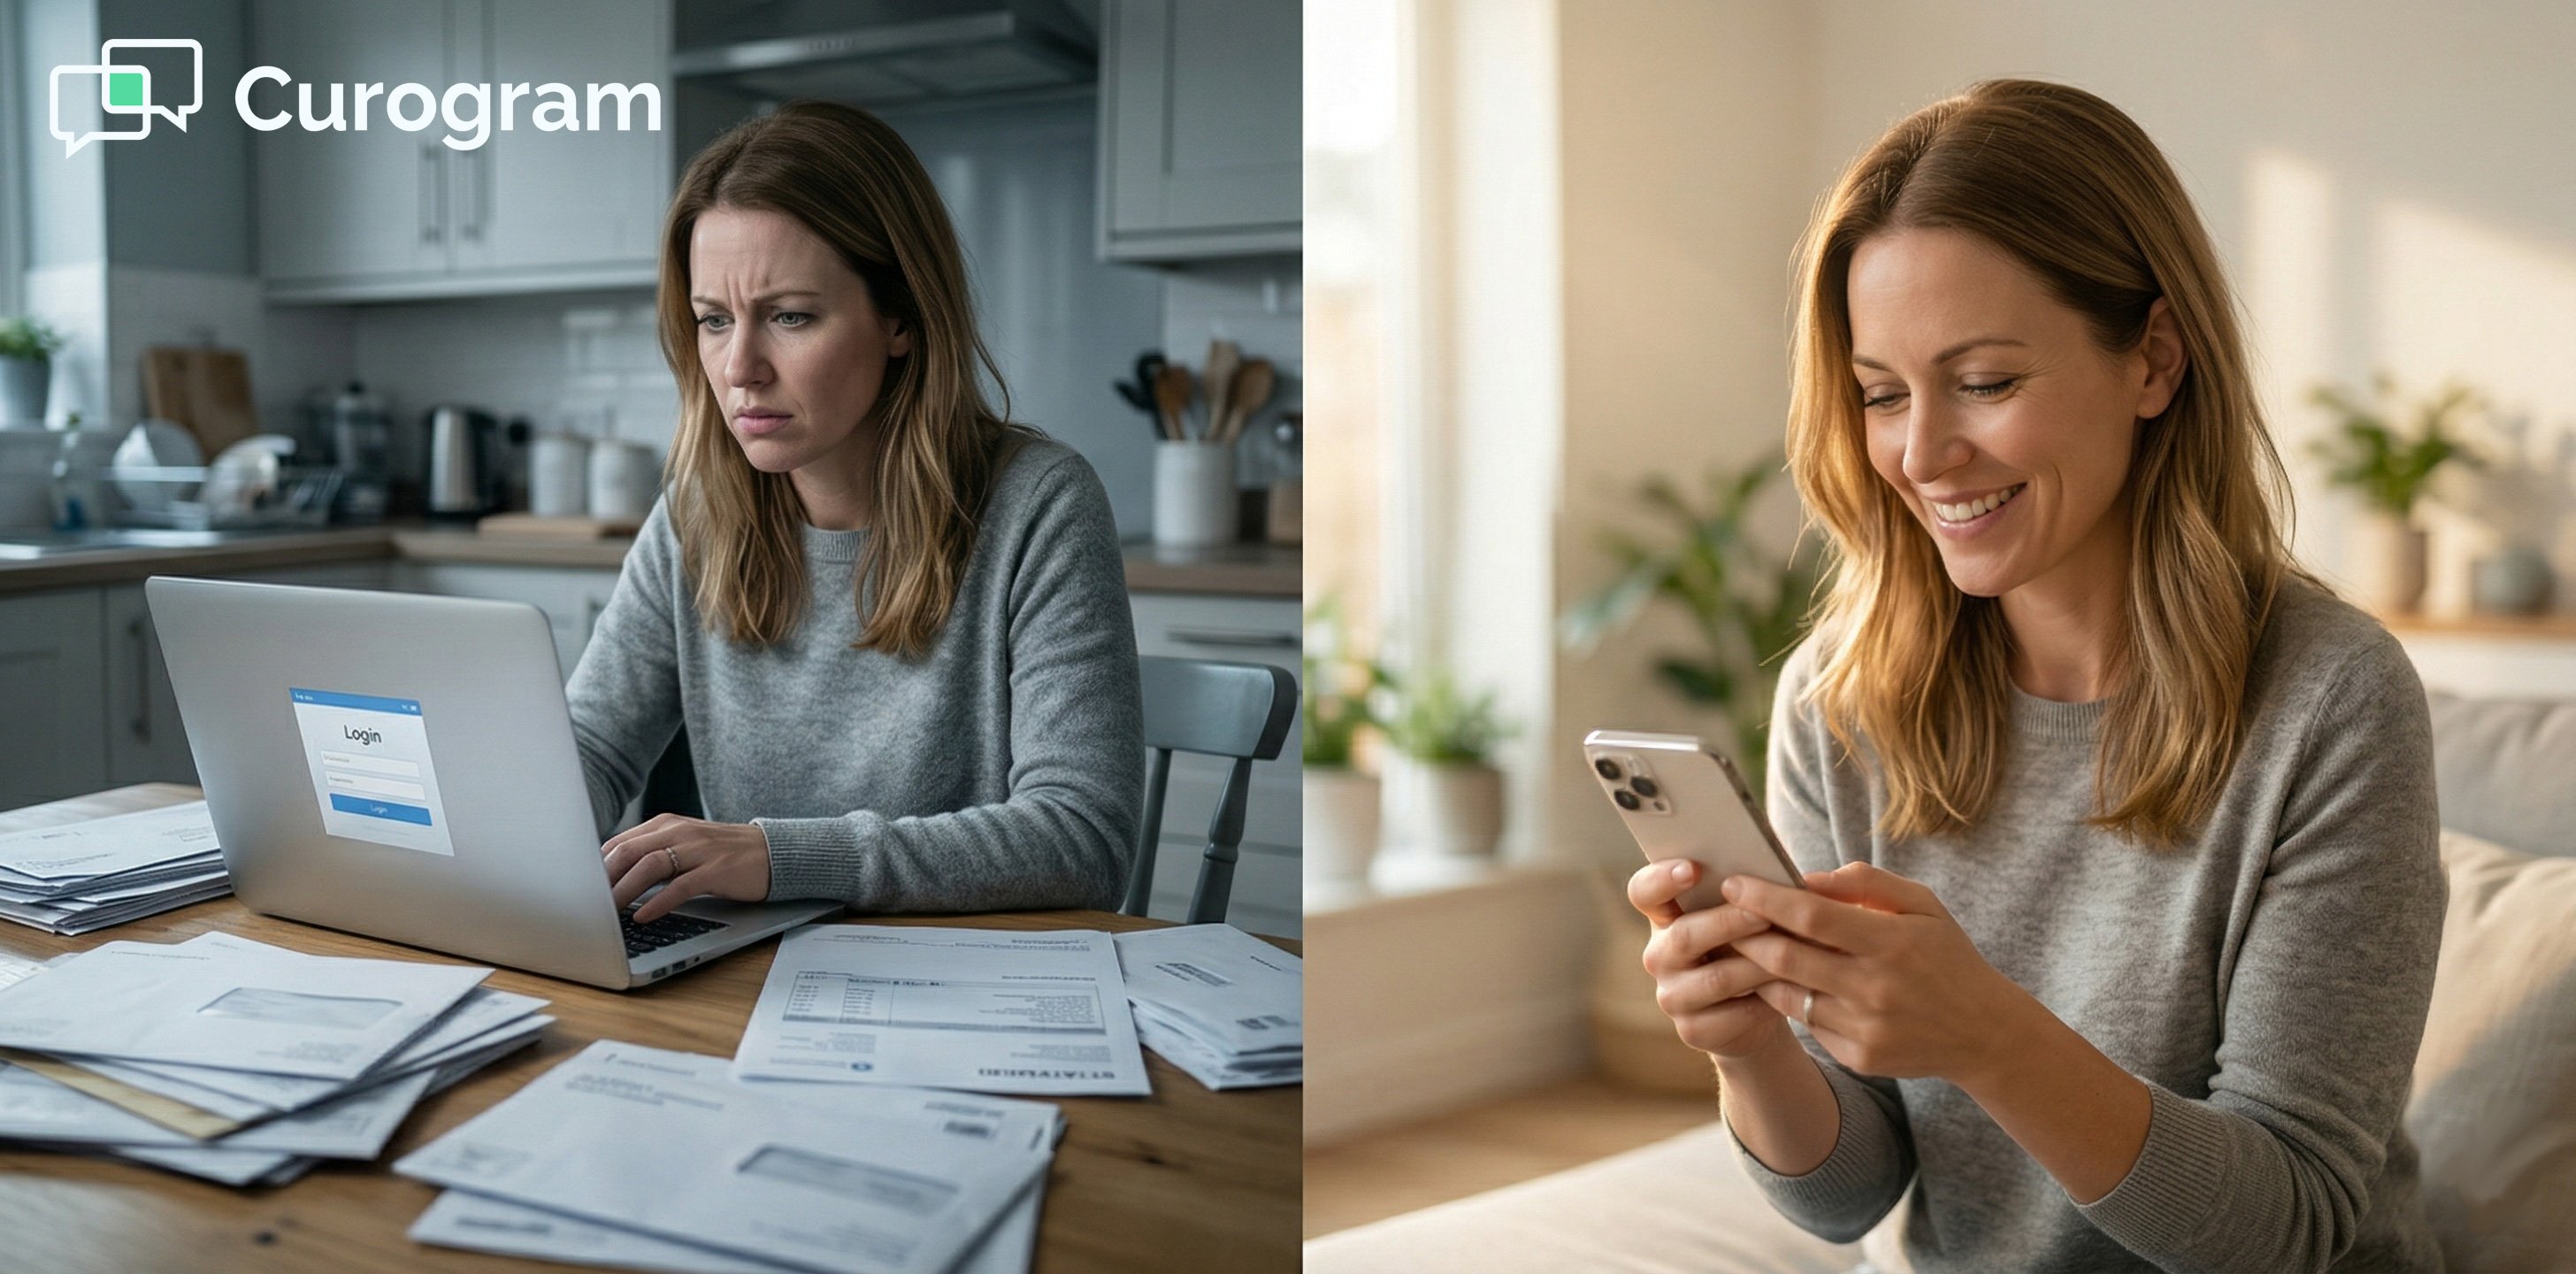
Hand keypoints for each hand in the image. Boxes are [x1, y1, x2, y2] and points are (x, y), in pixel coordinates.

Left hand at [601, 814, 772, 922]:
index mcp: (667, 824)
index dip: (596, 867)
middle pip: (629, 851)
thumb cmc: (722, 854)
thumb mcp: (684, 846)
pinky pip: (680, 886)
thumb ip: (652, 854)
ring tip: (608, 912)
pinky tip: (643, 916)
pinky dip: (658, 902)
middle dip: (603, 879)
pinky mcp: (716, 870)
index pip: (619, 842)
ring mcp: (699, 850)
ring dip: (624, 890)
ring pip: (650, 866)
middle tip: (586, 904)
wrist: (772, 852)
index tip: (581, 890)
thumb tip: (611, 877)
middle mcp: (679, 832)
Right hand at [1628, 858, 1790, 1060]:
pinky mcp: (1692, 1030)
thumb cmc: (1751, 946)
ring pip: (1715, 979)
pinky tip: (1790, 991)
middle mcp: (1659, 955)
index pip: (1644, 891)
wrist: (1755, 1010)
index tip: (1693, 868)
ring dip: (1758, 965)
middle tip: (1765, 914)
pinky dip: (1766, 1001)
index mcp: (1666, 916)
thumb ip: (1747, 894)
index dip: (1662, 878)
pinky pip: (1732, 1016)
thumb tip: (1780, 878)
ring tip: (1795, 954)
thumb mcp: (1743, 917)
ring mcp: (1672, 995)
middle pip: (1684, 936)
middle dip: (1729, 922)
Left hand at [1723, 862, 2032, 1082]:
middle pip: (1785, 957)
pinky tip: (1780, 981)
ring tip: (1740, 945)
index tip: (1733, 883)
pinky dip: (1788, 999)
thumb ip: (1867, 884)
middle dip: (1743, 932)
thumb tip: (1808, 877)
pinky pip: (1807, 1022)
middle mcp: (1875, 988)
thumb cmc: (1946, 957)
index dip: (1765, 898)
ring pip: (1787, 994)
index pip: (1811, 916)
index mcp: (1892, 943)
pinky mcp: (1858, 1056)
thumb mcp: (1923, 906)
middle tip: (1719, 914)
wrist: (1984, 1033)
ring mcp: (1865, 1027)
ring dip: (1755, 968)